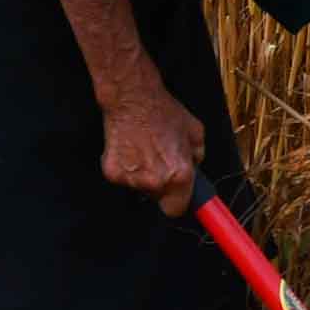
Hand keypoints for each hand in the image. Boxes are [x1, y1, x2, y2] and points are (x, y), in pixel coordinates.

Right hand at [100, 81, 202, 212]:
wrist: (133, 99)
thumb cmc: (165, 113)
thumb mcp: (195, 133)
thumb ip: (197, 158)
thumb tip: (195, 171)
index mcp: (179, 175)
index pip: (177, 209)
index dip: (178, 201)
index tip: (178, 196)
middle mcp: (155, 181)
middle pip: (158, 199)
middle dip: (162, 185)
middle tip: (161, 161)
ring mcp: (131, 179)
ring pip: (140, 189)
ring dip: (144, 175)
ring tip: (145, 151)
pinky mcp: (112, 173)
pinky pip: (123, 179)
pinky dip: (127, 168)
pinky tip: (131, 150)